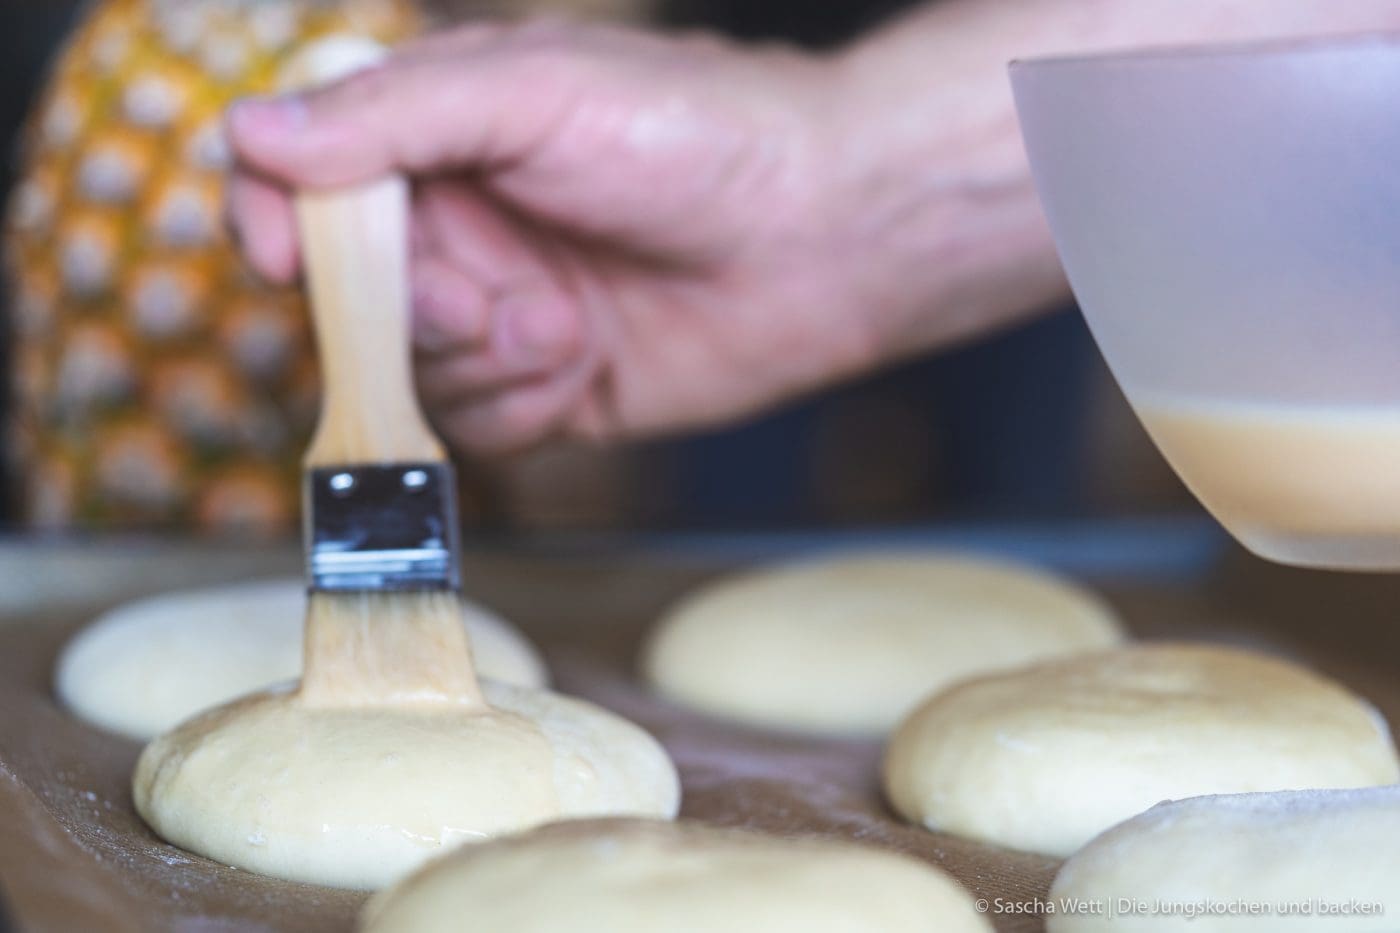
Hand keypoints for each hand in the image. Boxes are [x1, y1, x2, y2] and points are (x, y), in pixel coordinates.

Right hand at [226, 20, 884, 455]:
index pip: (303, 180)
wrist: (828, 234)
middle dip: (407, 304)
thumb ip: (392, 117)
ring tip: (562, 319)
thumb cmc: (696, 132)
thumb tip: (249, 131)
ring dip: (477, 355)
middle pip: (351, 292)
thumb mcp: (533, 92)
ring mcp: (505, 313)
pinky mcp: (551, 386)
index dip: (273, 220)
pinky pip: (478, 423)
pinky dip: (521, 400)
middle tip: (474, 296)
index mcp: (443, 137)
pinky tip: (581, 361)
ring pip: (412, 368)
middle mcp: (464, 228)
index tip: (279, 255)